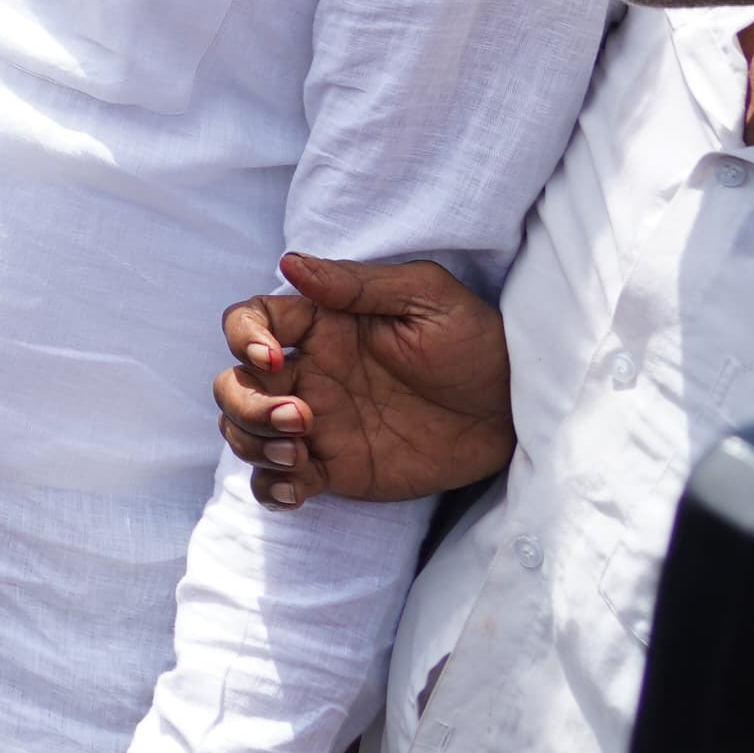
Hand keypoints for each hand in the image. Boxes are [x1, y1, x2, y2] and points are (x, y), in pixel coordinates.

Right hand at [217, 252, 513, 508]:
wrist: (519, 411)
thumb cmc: (477, 342)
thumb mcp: (428, 297)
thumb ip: (358, 284)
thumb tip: (290, 263)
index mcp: (320, 326)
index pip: (249, 321)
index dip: (243, 337)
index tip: (271, 357)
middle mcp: (309, 373)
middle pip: (233, 384)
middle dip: (246, 404)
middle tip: (299, 420)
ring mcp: (318, 424)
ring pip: (243, 431)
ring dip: (253, 443)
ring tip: (300, 455)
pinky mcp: (337, 469)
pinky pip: (279, 481)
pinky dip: (270, 488)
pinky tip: (296, 489)